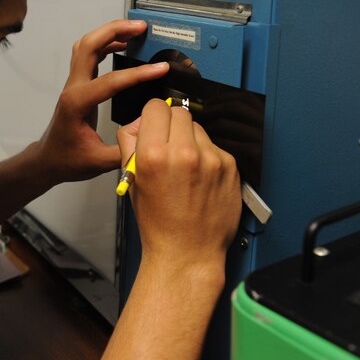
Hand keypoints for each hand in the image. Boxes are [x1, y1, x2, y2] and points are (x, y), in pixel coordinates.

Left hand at [32, 20, 168, 183]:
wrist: (48, 160)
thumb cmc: (70, 161)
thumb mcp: (100, 162)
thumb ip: (126, 149)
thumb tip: (151, 134)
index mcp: (77, 104)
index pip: (110, 81)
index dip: (138, 73)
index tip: (161, 68)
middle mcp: (73, 88)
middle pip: (87, 46)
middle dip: (113, 31)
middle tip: (141, 27)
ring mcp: (73, 83)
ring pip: (86, 45)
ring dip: (108, 32)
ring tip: (134, 29)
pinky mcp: (78, 84)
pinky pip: (88, 54)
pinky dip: (105, 44)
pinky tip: (122, 44)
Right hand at [119, 98, 240, 273]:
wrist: (187, 252)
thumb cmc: (158, 222)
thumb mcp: (131, 180)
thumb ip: (129, 143)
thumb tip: (139, 122)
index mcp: (153, 154)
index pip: (155, 107)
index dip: (151, 116)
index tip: (153, 125)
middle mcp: (184, 153)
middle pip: (178, 112)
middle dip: (171, 125)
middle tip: (168, 146)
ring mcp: (210, 159)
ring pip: (197, 128)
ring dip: (189, 139)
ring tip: (184, 166)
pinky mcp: (229, 166)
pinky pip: (214, 146)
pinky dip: (206, 155)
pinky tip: (199, 177)